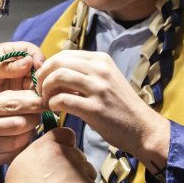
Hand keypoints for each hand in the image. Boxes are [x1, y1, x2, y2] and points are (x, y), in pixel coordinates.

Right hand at [0, 90, 43, 182]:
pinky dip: (23, 146)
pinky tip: (21, 139)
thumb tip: (43, 94)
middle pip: (18, 123)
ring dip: (30, 133)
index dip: (35, 103)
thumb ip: (16, 96)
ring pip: (19, 140)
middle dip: (34, 118)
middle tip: (40, 115)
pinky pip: (15, 154)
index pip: (13, 104)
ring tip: (30, 127)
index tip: (48, 102)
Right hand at [0, 127, 97, 182]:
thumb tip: (48, 150)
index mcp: (48, 144)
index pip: (66, 133)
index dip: (66, 143)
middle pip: (78, 153)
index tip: (61, 154)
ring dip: (80, 179)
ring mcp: (79, 169)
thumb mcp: (22, 162)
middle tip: (58, 181)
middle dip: (72, 165)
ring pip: (88, 170)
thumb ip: (39, 150)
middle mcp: (66, 152)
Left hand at [34, 51, 169, 164]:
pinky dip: (53, 104)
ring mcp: (98, 89)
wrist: (143, 128)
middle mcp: (100, 70)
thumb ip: (85, 73)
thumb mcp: (106, 80)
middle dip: (42, 76)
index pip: (64, 54)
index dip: (48, 66)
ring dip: (46, 90)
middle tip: (40, 91)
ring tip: (47, 101)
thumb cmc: (121, 107)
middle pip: (58, 62)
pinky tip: (55, 110)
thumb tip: (56, 73)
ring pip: (58, 77)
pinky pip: (63, 100)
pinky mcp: (95, 108)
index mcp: (101, 60)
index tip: (44, 80)